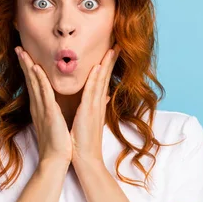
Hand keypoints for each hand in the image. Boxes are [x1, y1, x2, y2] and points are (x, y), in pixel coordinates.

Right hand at [15, 46, 72, 164]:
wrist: (57, 160)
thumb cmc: (61, 143)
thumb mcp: (61, 123)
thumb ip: (62, 110)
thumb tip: (73, 101)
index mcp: (43, 107)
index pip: (36, 84)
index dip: (31, 68)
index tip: (27, 55)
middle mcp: (39, 106)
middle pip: (31, 79)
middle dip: (25, 62)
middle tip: (19, 47)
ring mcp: (42, 109)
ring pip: (34, 82)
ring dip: (28, 65)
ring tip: (22, 51)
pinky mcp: (48, 113)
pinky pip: (43, 93)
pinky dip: (39, 80)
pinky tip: (35, 68)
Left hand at [70, 44, 120, 164]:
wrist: (85, 159)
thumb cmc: (84, 141)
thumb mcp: (91, 120)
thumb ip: (97, 106)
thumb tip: (104, 96)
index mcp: (97, 104)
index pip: (103, 80)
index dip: (108, 64)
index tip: (112, 50)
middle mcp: (98, 103)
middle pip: (106, 76)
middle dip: (111, 59)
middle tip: (118, 42)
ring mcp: (95, 107)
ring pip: (101, 81)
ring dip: (106, 64)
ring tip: (112, 48)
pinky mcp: (88, 113)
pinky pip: (92, 93)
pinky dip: (95, 79)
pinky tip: (98, 67)